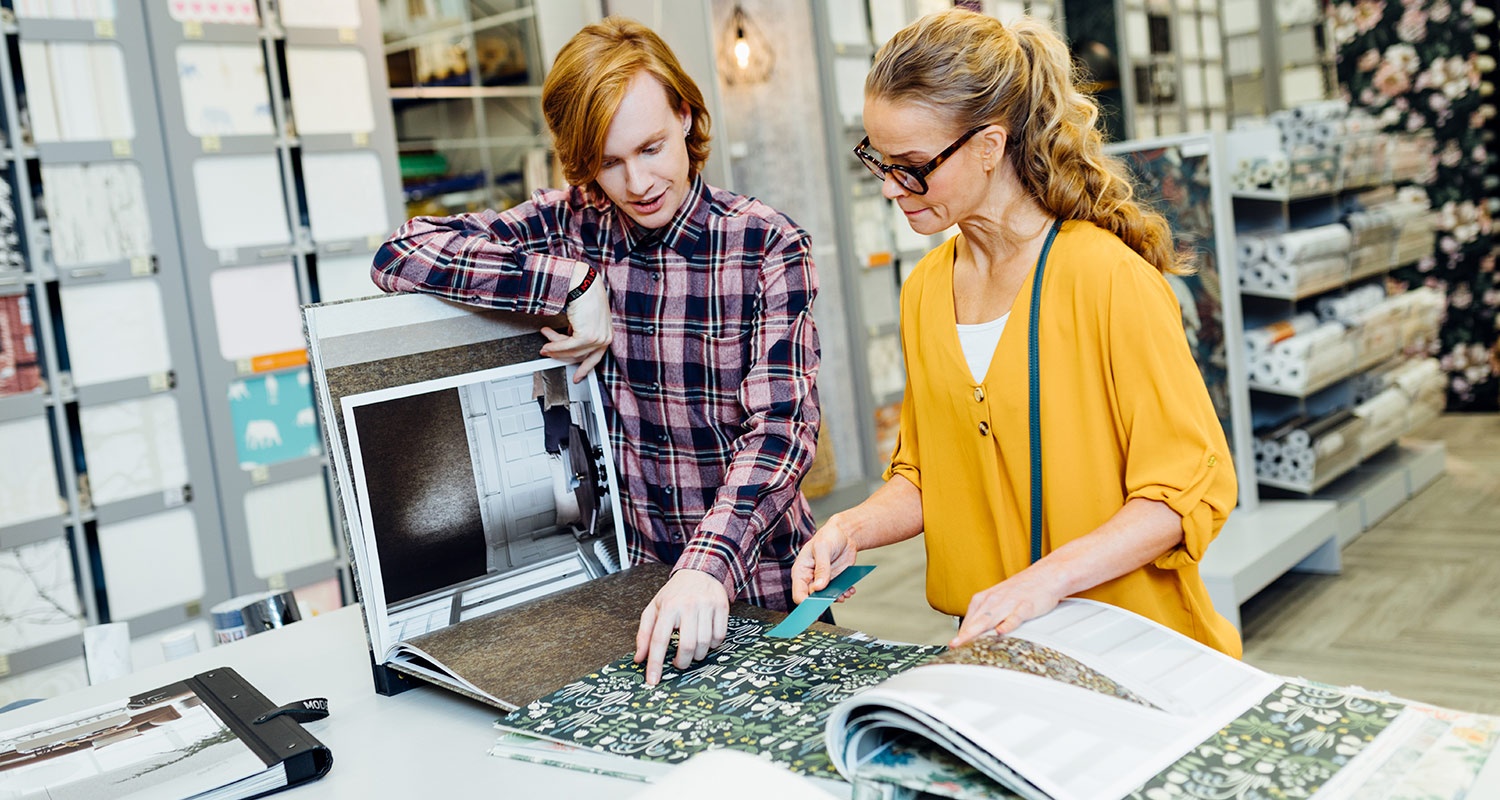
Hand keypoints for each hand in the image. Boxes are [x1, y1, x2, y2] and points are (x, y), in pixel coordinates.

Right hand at [540, 263, 610, 380]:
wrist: (583, 283)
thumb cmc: (585, 294)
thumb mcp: (584, 318)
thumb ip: (580, 332)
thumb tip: (569, 340)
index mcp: (607, 333)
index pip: (596, 357)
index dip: (585, 368)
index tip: (578, 376)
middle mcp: (605, 337)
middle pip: (580, 355)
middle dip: (561, 355)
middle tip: (548, 352)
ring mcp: (598, 338)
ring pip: (572, 351)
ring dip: (555, 347)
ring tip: (545, 343)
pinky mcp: (588, 336)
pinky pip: (567, 346)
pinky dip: (555, 346)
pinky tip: (547, 343)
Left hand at [634, 569, 728, 686]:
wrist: (699, 571)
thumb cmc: (674, 594)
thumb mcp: (654, 609)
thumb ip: (644, 634)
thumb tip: (639, 658)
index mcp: (667, 606)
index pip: (659, 639)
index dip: (655, 663)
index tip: (653, 680)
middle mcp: (688, 605)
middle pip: (686, 645)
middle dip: (682, 662)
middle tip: (678, 663)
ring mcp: (707, 605)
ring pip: (704, 644)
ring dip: (697, 655)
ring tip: (692, 650)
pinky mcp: (722, 607)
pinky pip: (719, 637)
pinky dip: (712, 645)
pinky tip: (705, 639)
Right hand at [790, 514, 859, 604]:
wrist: (844, 534)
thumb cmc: (828, 536)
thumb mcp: (823, 548)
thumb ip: (821, 568)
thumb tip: (819, 587)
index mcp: (801, 571)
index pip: (798, 593)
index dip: (805, 602)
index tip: (817, 604)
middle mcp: (810, 578)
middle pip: (813, 598)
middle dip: (824, 601)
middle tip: (835, 597)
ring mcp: (823, 580)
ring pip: (827, 597)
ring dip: (836, 597)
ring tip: (845, 592)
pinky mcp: (834, 580)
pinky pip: (838, 592)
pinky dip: (844, 593)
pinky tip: (850, 589)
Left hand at [949, 567, 1064, 649]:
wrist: (1046, 576)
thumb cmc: (1022, 590)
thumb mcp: (1000, 600)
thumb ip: (987, 615)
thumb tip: (974, 633)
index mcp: (986, 598)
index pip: (969, 618)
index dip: (961, 633)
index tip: (953, 645)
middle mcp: (995, 599)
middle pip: (977, 620)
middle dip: (964, 633)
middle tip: (954, 645)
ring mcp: (1010, 602)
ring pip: (991, 618)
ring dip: (977, 630)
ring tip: (967, 641)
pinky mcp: (1026, 605)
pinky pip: (1016, 615)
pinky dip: (1008, 623)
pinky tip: (1001, 631)